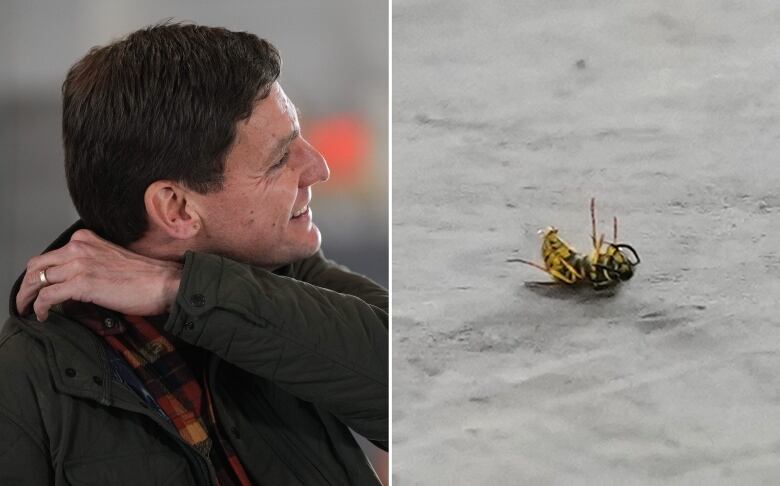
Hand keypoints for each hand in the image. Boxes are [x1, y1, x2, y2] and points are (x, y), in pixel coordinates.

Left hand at [16, 229, 182, 320]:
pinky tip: (43, 315)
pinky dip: (40, 308)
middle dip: (27, 286)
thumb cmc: (146, 277)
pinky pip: (47, 296)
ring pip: (37, 280)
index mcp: (86, 239)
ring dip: (28, 298)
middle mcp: (79, 247)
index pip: (50, 255)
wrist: (164, 283)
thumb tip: (73, 285)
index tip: (38, 288)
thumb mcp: (111, 261)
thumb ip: (90, 264)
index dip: (40, 274)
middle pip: (37, 265)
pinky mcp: (81, 283)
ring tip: (29, 311)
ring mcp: (79, 263)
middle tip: (25, 301)